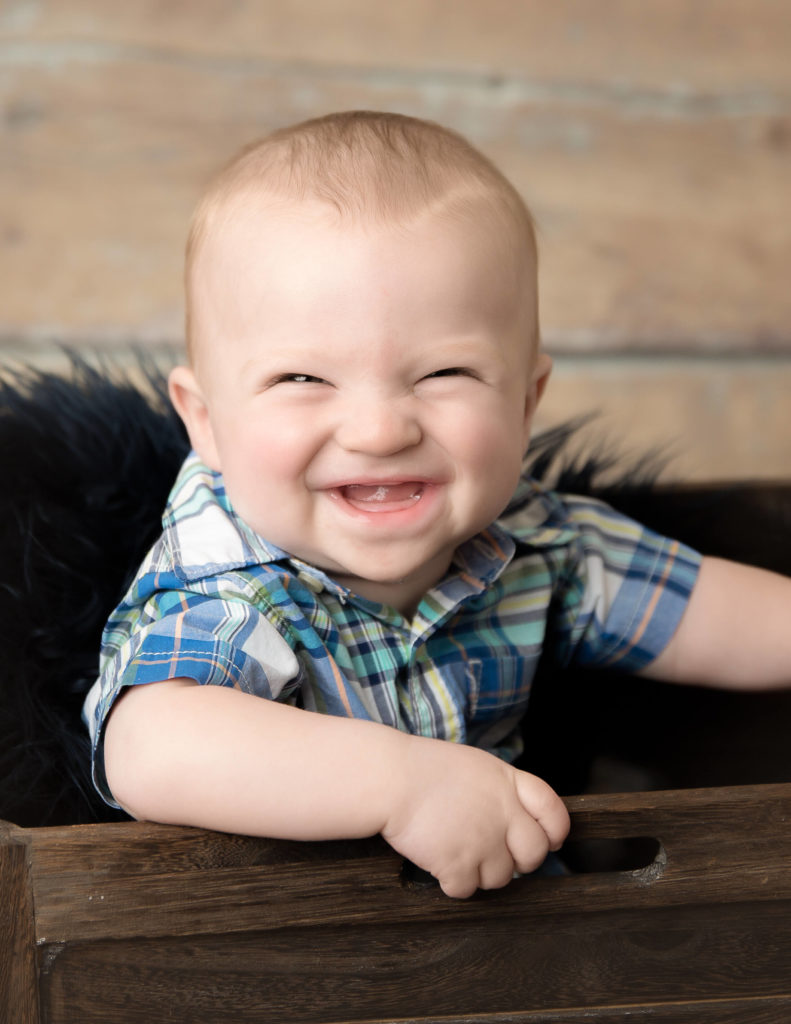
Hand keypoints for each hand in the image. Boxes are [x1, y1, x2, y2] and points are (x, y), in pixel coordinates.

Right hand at [380, 735, 569, 898]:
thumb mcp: (473, 765)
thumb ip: (500, 790)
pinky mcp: (459, 866)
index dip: (554, 831)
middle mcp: (504, 814)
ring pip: (500, 878)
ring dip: (480, 872)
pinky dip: (451, 881)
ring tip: (456, 850)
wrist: (390, 779)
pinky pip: (465, 890)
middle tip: (494, 854)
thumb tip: (513, 816)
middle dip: (518, 860)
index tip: (550, 840)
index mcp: (508, 783)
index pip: (553, 812)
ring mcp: (484, 842)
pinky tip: (437, 861)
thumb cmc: (422, 768)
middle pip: (534, 854)